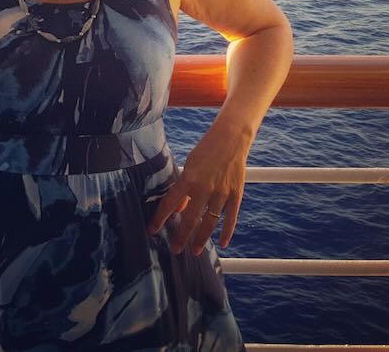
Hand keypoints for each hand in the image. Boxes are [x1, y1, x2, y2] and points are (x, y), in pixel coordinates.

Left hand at [147, 121, 249, 254]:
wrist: (231, 139)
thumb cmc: (206, 150)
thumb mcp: (189, 165)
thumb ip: (183, 187)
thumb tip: (178, 208)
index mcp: (188, 178)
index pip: (170, 203)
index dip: (159, 219)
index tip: (152, 230)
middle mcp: (204, 188)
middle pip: (190, 219)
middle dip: (181, 236)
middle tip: (175, 249)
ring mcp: (222, 193)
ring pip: (210, 223)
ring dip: (201, 239)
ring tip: (194, 251)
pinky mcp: (236, 195)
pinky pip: (231, 218)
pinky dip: (226, 233)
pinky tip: (221, 244)